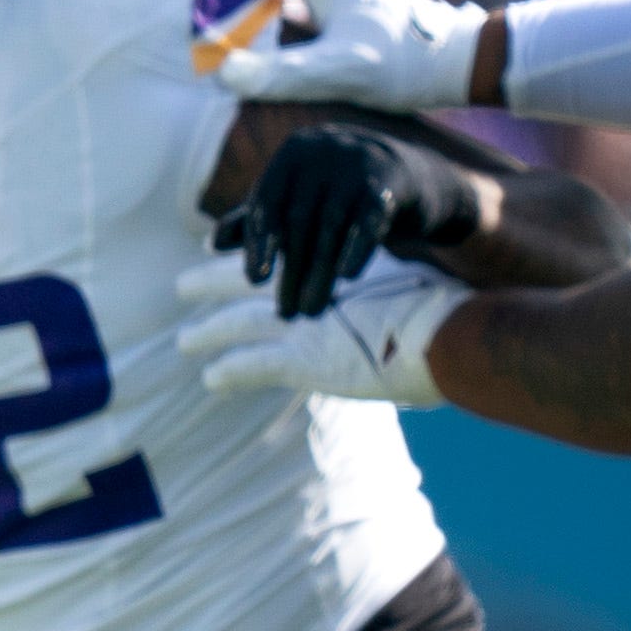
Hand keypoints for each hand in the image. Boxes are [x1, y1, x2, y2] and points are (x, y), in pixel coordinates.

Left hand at [174, 255, 458, 407]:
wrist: (450, 334)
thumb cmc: (436, 307)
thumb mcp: (399, 276)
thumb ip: (373, 275)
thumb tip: (368, 272)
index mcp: (330, 261)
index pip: (278, 251)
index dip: (248, 252)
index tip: (221, 253)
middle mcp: (312, 285)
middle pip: (245, 279)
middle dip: (211, 283)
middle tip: (180, 285)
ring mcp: (305, 323)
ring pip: (239, 324)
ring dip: (209, 332)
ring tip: (184, 341)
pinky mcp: (306, 360)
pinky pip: (255, 365)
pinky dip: (232, 371)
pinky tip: (212, 379)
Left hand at [211, 125, 484, 318]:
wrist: (409, 176)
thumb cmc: (338, 193)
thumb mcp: (297, 199)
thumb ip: (257, 218)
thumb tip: (212, 244)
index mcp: (294, 154)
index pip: (268, 200)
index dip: (259, 241)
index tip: (255, 279)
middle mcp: (324, 151)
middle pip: (300, 220)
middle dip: (292, 269)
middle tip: (286, 311)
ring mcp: (359, 163)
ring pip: (332, 228)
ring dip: (320, 274)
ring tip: (310, 310)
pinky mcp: (391, 183)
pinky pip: (369, 220)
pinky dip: (357, 247)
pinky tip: (348, 277)